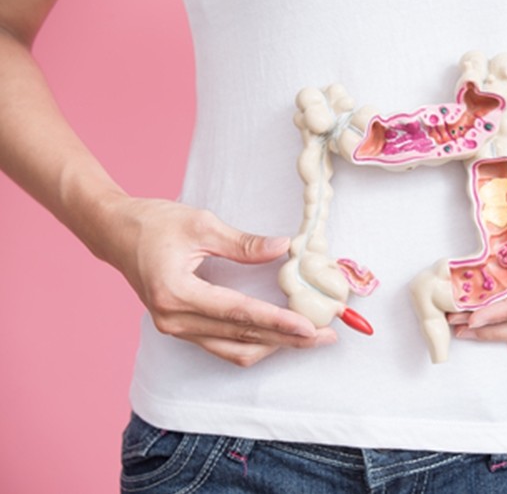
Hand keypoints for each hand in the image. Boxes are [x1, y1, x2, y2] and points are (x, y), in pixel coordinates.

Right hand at [99, 197, 335, 366]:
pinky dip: (253, 343)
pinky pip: (222, 346)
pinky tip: (279, 336)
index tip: (309, 326)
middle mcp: (174, 319)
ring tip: (310, 338)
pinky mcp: (180, 328)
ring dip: (274, 346)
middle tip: (325, 335)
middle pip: (241, 338)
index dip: (277, 321)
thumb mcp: (201, 224)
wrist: (114, 233)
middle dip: (287, 339)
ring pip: (233, 349)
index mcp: (176, 292)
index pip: (238, 313)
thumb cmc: (153, 223)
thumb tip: (285, 248)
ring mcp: (175, 328)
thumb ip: (244, 243)